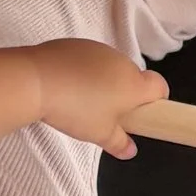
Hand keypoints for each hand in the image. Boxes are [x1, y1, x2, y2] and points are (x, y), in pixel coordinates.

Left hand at [29, 38, 168, 155]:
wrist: (35, 81)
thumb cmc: (74, 110)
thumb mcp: (98, 134)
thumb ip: (118, 143)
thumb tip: (129, 151)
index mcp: (134, 84)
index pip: (160, 86)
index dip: (155, 100)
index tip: (141, 113)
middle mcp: (121, 62)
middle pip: (133, 77)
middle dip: (124, 94)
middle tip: (105, 113)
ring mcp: (98, 50)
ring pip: (110, 67)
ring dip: (103, 81)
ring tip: (80, 100)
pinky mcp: (76, 44)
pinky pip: (88, 59)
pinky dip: (83, 70)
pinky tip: (65, 85)